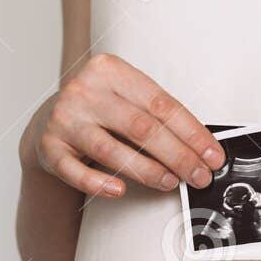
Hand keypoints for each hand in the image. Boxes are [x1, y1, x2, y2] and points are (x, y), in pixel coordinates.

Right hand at [22, 53, 223, 198]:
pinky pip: (76, 171)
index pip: (161, 104)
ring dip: (147, 171)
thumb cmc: (98, 110)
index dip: (191, 132)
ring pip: (112, 150)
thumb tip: (199, 148)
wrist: (48, 118)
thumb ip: (155, 116)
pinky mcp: (49, 147)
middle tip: (199, 175)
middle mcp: (85, 91)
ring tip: (171, 182)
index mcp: (110, 70)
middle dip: (177, 155)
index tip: (212, 154)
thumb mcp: (125, 98)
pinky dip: (99, 183)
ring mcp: (65, 119)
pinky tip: (120, 190)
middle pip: (141, 127)